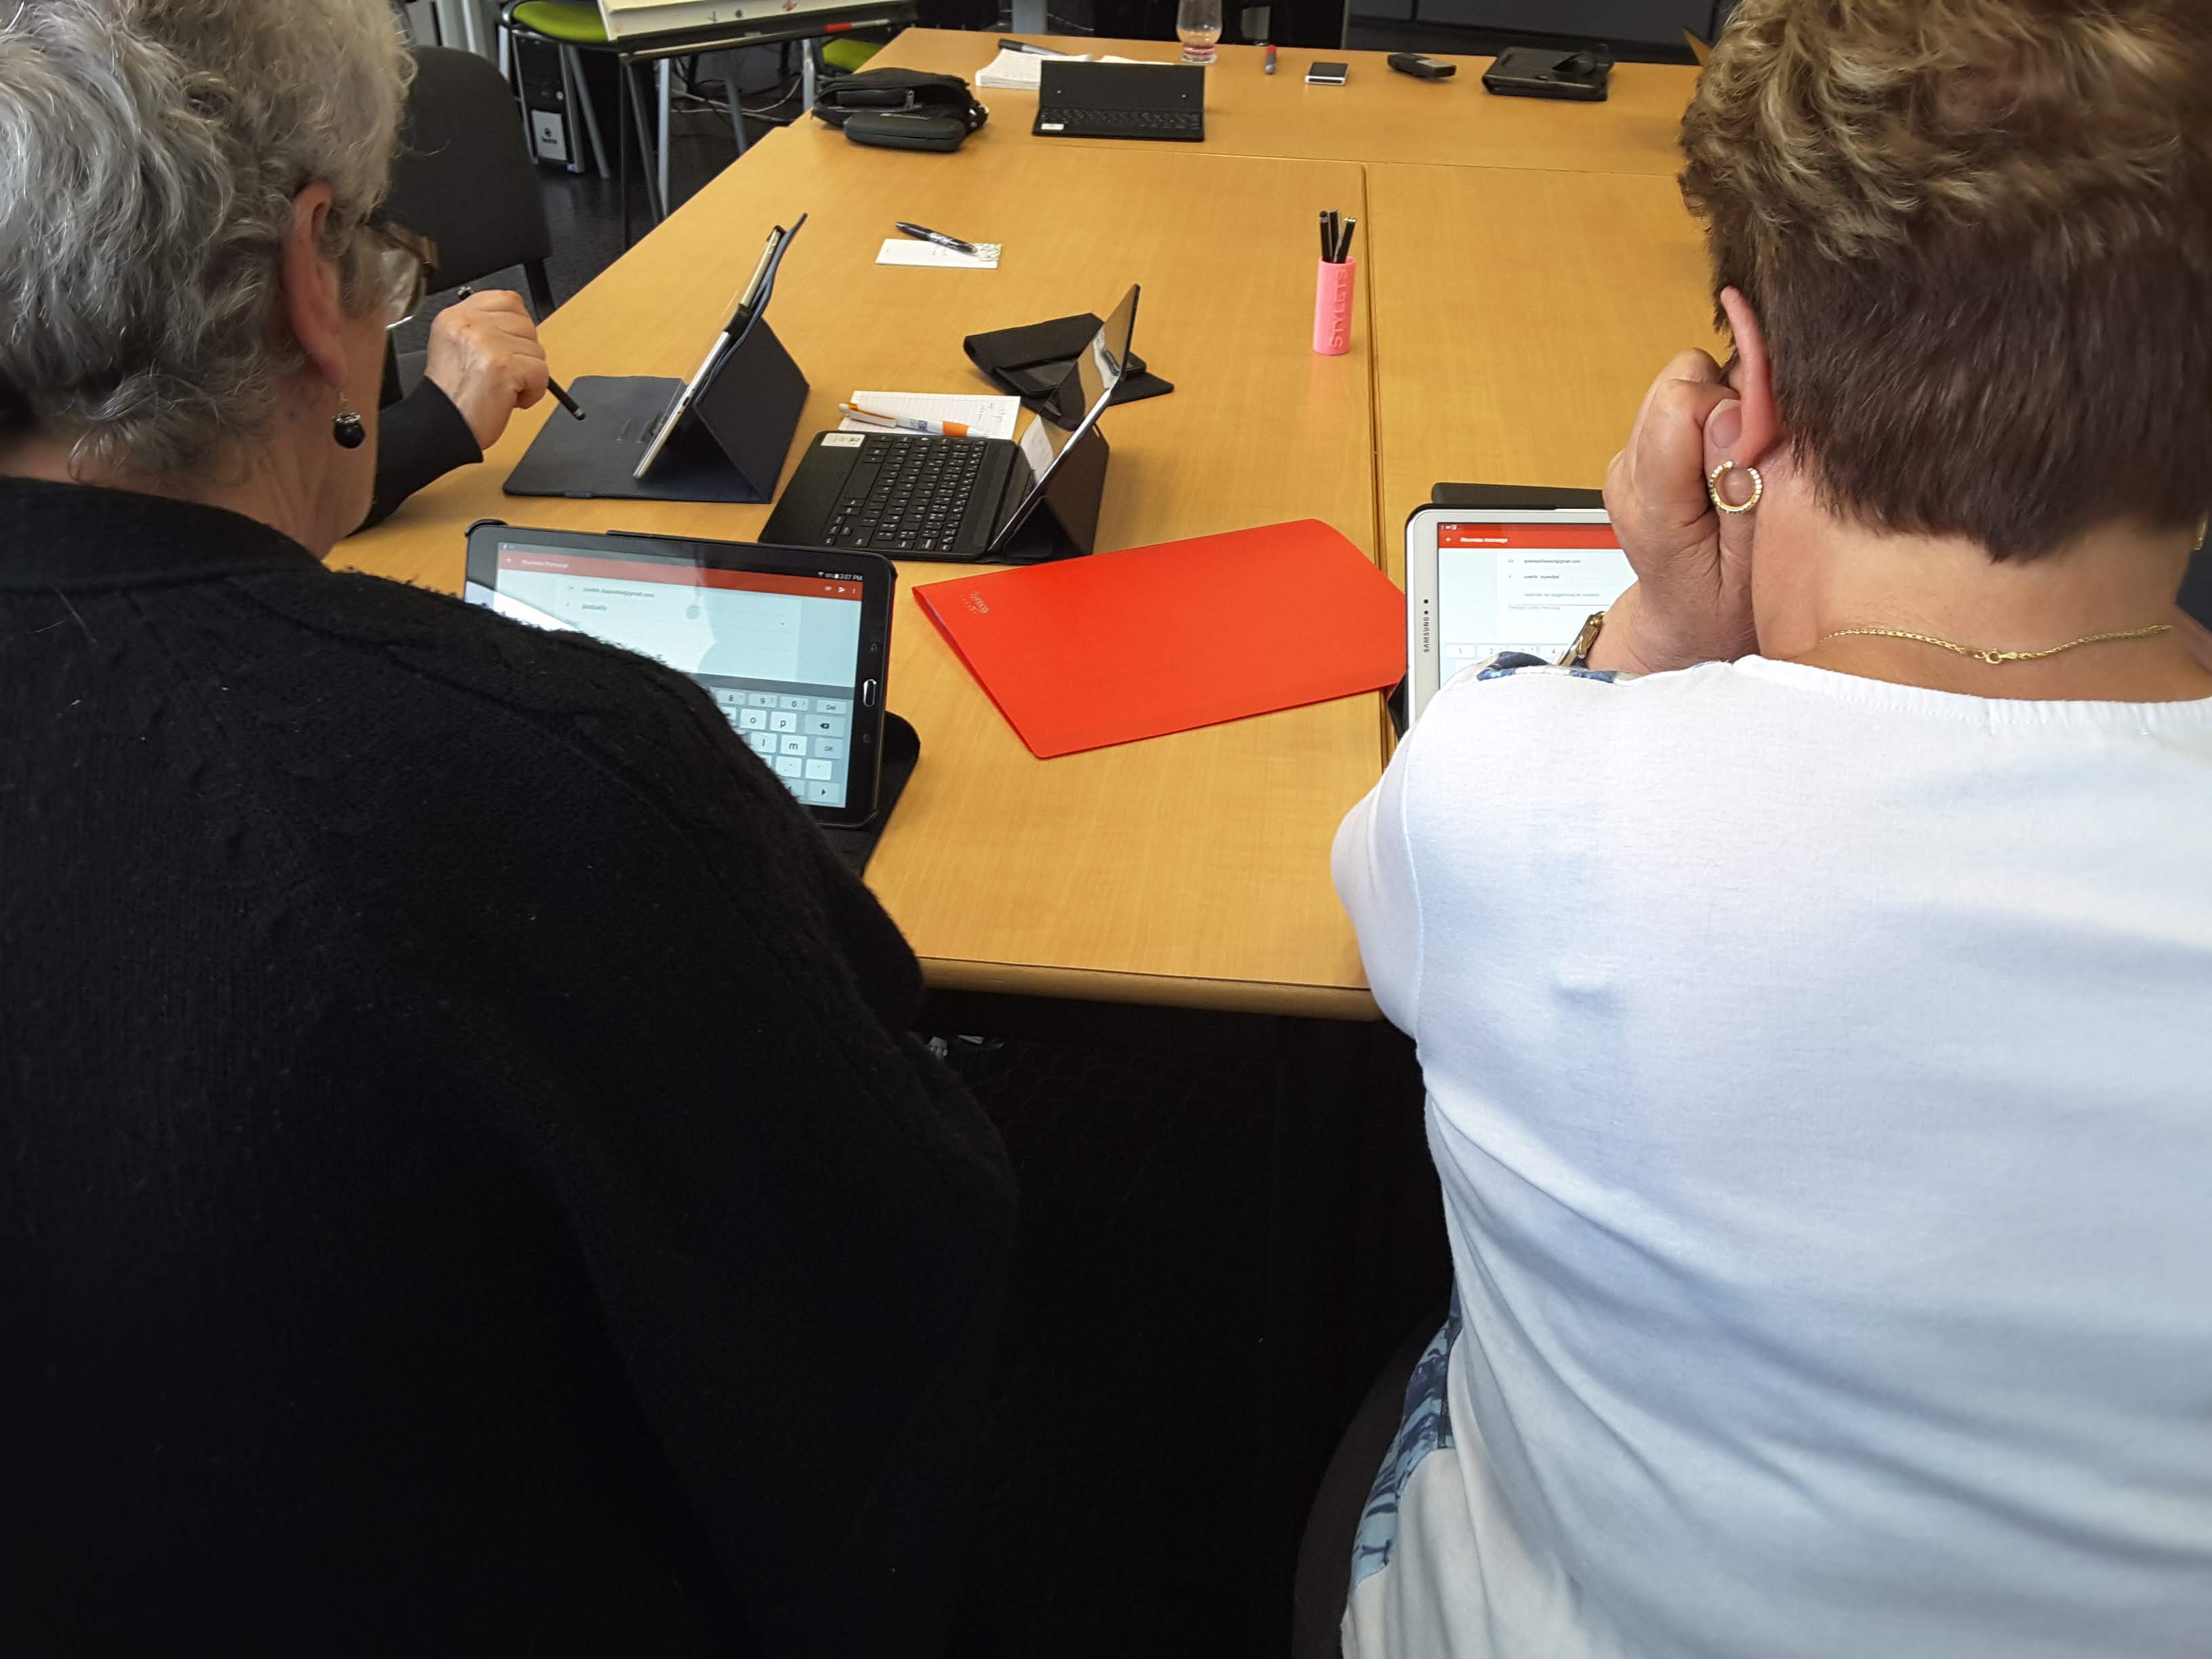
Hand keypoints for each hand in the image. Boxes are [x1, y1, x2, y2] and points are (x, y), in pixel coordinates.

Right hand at [422, 290, 548, 451]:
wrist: (442, 425)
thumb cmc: (452, 396)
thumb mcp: (456, 346)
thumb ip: (483, 329)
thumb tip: (521, 326)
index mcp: (456, 316)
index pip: (507, 300)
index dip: (517, 326)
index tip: (509, 346)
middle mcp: (470, 324)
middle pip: (526, 325)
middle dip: (523, 353)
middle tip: (503, 374)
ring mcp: (487, 343)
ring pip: (536, 350)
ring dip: (527, 375)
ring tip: (502, 389)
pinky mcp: (504, 366)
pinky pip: (541, 373)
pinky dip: (533, 393)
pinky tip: (510, 400)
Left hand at [1590, 349, 1760, 674]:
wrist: (1686, 625)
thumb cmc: (1723, 607)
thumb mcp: (1749, 564)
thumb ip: (1743, 486)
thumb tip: (1732, 414)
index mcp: (1651, 503)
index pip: (1680, 402)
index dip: (1734, 408)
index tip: (1761, 450)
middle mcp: (1628, 473)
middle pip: (1680, 380)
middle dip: (1729, 404)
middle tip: (1751, 462)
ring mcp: (1628, 460)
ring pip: (1683, 384)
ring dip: (1721, 415)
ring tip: (1737, 473)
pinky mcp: (1640, 452)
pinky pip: (1683, 404)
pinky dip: (1712, 424)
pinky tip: (1723, 471)